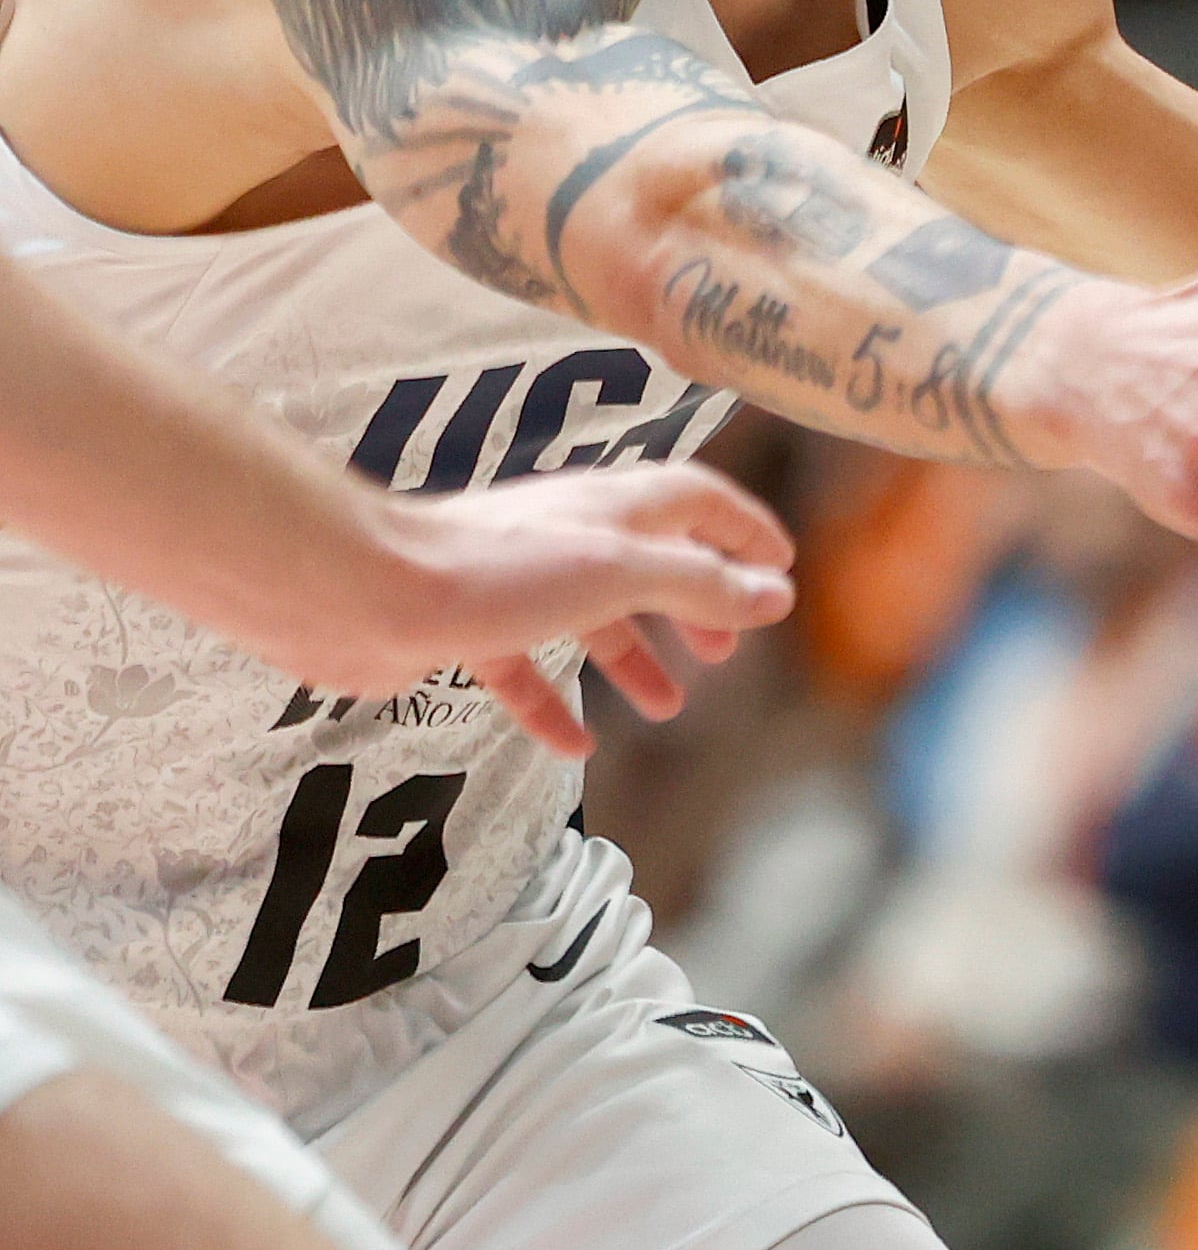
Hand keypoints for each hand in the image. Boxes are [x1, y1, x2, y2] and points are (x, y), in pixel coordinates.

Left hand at [327, 461, 797, 759]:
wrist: (363, 590)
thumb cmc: (496, 569)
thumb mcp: (621, 573)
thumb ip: (700, 585)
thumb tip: (775, 595)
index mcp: (615, 508)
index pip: (701, 502)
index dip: (745, 531)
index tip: (780, 569)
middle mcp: (572, 535)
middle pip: (652, 562)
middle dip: (695, 604)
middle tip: (723, 651)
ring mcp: (519, 582)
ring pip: (593, 620)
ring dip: (633, 660)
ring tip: (666, 706)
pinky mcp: (469, 628)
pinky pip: (525, 670)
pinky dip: (555, 705)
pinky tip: (575, 747)